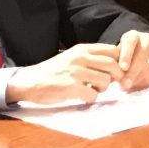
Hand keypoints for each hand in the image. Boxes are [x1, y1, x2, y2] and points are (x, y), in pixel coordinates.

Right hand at [7, 42, 122, 104]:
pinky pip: (92, 94)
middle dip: (116, 76)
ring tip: (93, 89)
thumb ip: (91, 58)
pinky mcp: (69, 87)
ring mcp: (75, 72)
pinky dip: (91, 98)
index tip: (116, 71)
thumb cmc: (54, 71)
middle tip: (108, 83)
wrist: (29, 81)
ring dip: (103, 88)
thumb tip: (116, 64)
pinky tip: (83, 97)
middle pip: (113, 65)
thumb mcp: (72, 57)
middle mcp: (80, 58)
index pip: (112, 50)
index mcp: (82, 49)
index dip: (119, 62)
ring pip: (105, 80)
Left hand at [114, 29, 148, 90]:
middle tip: (124, 84)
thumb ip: (115, 63)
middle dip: (133, 71)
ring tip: (127, 86)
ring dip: (138, 79)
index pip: (130, 42)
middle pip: (143, 54)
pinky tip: (136, 84)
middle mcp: (148, 39)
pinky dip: (145, 81)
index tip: (123, 68)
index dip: (127, 55)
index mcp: (133, 35)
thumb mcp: (115, 55)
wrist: (135, 55)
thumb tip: (116, 76)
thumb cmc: (121, 56)